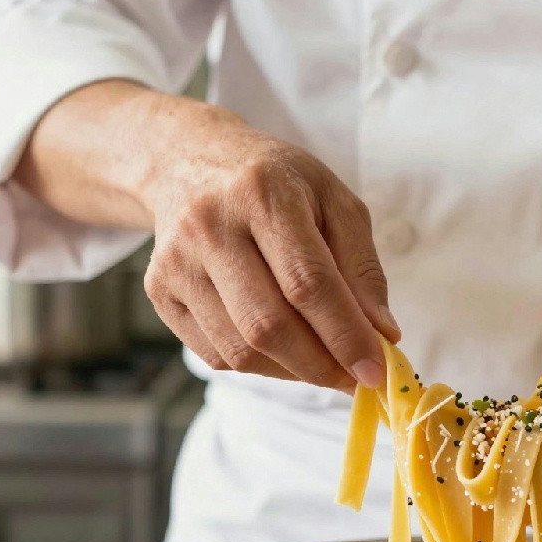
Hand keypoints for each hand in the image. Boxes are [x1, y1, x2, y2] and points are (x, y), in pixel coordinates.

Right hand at [143, 100, 398, 389]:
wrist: (189, 161)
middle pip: (268, 325)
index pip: (308, 282)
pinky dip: (260, 366)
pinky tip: (283, 348)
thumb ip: (363, 267)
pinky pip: (216, 354)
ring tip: (322, 362)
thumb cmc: (276, 185)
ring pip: (240, 350)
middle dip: (320, 366)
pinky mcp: (159, 291)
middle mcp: (210, 226)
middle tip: (353, 379)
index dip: (346, 335)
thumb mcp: (334, 201)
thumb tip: (383, 334)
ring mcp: (176, 262)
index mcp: (263, 193)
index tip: (376, 370)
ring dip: (292, 371)